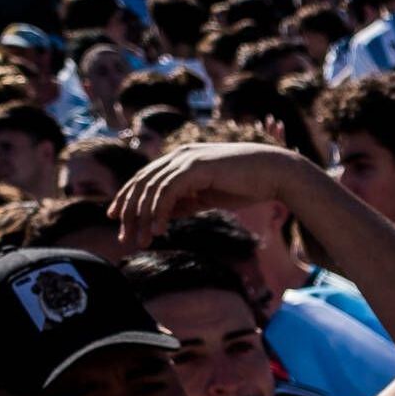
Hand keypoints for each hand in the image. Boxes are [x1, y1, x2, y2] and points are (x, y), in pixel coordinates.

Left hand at [108, 142, 322, 249]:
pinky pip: (168, 192)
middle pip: (142, 182)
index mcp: (181, 159)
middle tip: (123, 235)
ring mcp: (187, 159)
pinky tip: (159, 230)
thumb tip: (163, 215)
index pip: (145, 178)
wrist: (275, 173)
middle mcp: (179, 155)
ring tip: (140, 239)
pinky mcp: (196, 167)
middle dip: (128, 210)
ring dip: (142, 217)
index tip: (118, 220)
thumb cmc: (248, 184)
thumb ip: (185, 201)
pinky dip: (159, 211)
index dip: (128, 199)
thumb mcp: (208, 196)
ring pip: (151, 188)